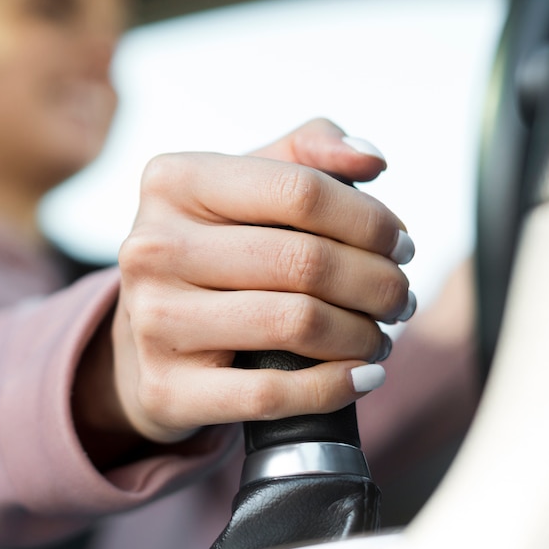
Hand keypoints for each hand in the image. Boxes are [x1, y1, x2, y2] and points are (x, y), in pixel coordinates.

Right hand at [75, 120, 414, 456]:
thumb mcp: (243, 190)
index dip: (368, 220)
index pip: (301, 191)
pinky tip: (363, 377)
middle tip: (400, 298)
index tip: (400, 245)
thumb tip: (369, 160)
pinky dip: (332, 388)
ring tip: (381, 335)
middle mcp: (152, 247)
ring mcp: (154, 321)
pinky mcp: (166, 388)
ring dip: (363, 335)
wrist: (147, 336)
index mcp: (175, 182)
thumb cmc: (211, 253)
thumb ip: (306, 154)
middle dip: (378, 284)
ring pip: (296, 324)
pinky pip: (270, 394)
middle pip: (305, 260)